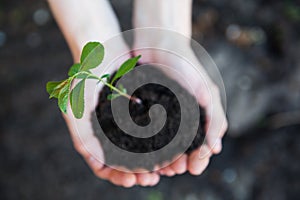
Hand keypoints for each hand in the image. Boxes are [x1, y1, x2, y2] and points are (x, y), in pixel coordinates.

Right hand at [62, 48, 160, 186]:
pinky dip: (157, 141)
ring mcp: (124, 121)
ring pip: (139, 149)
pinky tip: (168, 147)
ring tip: (163, 169)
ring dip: (150, 161)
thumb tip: (97, 162)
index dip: (115, 176)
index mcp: (92, 134)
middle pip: (123, 161)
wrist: (102, 48)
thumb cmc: (84, 76)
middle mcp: (109, 131)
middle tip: (150, 179)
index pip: (102, 165)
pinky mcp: (138, 110)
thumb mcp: (75, 106)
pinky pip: (150, 130)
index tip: (130, 181)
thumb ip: (83, 135)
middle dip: (136, 173)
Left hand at [132, 38, 227, 175]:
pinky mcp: (143, 112)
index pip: (201, 144)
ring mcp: (160, 116)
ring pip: (162, 145)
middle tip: (175, 170)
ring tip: (160, 168)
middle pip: (181, 149)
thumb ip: (214, 118)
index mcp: (197, 116)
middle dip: (179, 162)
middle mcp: (179, 119)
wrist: (158, 43)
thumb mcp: (204, 91)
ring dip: (162, 159)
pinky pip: (144, 133)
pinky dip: (144, 146)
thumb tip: (215, 149)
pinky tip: (142, 155)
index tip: (194, 168)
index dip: (199, 158)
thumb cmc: (185, 65)